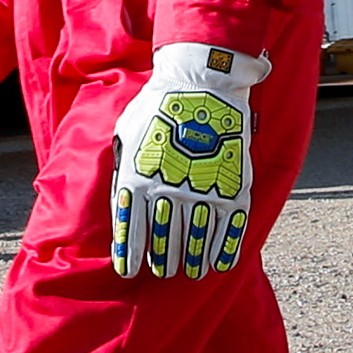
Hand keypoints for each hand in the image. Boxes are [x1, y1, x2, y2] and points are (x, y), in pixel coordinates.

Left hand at [106, 43, 260, 278]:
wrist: (202, 81)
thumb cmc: (158, 105)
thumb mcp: (127, 132)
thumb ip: (122, 168)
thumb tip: (120, 200)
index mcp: (138, 177)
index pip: (131, 229)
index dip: (129, 255)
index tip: (128, 271)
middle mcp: (168, 189)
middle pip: (164, 239)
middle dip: (163, 259)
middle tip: (164, 269)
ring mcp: (202, 189)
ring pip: (195, 239)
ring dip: (191, 259)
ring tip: (190, 270)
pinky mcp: (232, 185)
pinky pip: (228, 228)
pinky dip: (223, 249)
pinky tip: (219, 263)